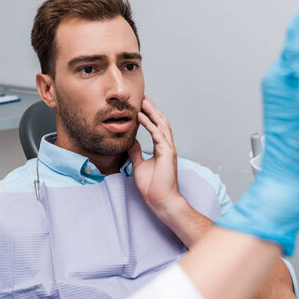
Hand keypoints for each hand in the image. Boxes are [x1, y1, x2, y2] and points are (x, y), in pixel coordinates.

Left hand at [128, 96, 182, 215]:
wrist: (160, 200)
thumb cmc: (153, 186)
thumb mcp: (139, 165)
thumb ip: (136, 152)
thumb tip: (131, 142)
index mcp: (161, 149)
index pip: (156, 128)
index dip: (150, 116)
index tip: (141, 106)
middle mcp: (166, 146)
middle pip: (160, 122)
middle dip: (152, 109)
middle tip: (143, 98)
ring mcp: (168, 149)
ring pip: (161, 125)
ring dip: (152, 112)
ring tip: (143, 102)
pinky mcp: (167, 153)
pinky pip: (157, 134)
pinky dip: (149, 124)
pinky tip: (141, 116)